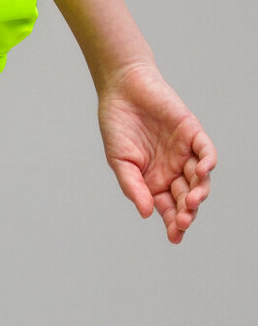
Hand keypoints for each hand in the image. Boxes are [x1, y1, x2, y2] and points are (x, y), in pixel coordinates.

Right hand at [96, 60, 216, 244]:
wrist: (122, 89)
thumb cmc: (117, 124)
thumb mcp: (119, 161)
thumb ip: (133, 187)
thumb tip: (146, 213)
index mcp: (153, 180)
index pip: (168, 208)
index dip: (173, 223)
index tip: (174, 237)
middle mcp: (172, 169)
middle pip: (186, 198)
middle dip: (186, 212)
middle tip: (183, 221)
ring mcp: (184, 152)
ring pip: (199, 179)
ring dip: (198, 193)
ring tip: (191, 202)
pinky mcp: (192, 133)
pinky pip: (206, 151)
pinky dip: (207, 163)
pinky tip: (201, 172)